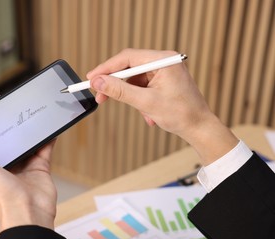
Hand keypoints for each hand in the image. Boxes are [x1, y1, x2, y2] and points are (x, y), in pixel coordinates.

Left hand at [0, 126, 56, 230]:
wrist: (26, 208)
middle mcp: (6, 168)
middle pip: (8, 145)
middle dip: (9, 131)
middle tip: (10, 115)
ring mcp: (24, 168)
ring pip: (26, 145)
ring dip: (28, 133)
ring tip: (28, 118)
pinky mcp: (40, 168)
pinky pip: (44, 150)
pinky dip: (47, 139)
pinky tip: (46, 129)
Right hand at [87, 49, 237, 164]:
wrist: (199, 128)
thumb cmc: (181, 114)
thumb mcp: (146, 102)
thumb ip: (120, 91)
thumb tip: (98, 82)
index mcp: (163, 60)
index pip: (127, 57)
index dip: (106, 68)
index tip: (91, 78)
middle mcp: (163, 61)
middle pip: (129, 67)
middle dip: (115, 83)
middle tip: (99, 95)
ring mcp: (163, 71)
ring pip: (134, 79)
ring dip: (130, 96)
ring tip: (140, 112)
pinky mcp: (162, 81)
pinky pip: (142, 87)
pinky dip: (139, 100)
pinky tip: (148, 114)